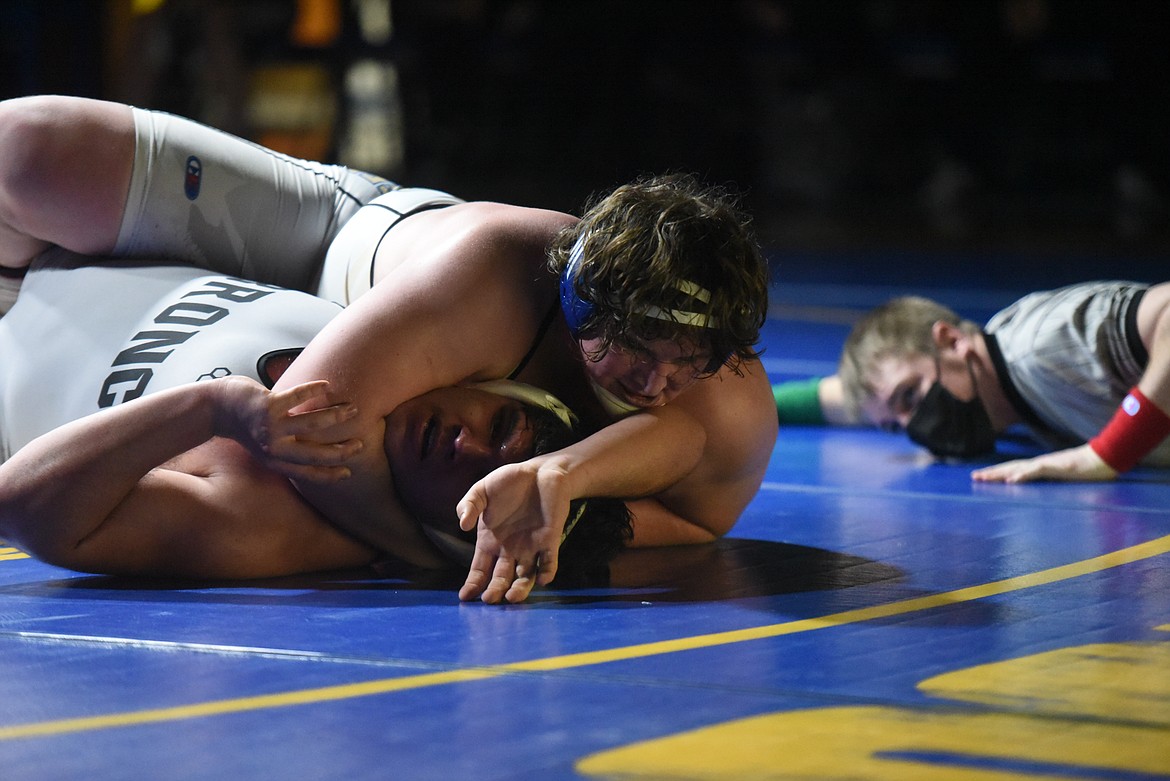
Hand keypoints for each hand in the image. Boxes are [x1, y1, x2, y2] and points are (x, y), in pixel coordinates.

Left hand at [211, 376, 362, 481]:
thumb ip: (287, 450)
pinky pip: (298, 396)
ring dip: (337, 416)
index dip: (330, 474)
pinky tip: (327, 386)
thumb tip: (317, 451)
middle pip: (316, 453)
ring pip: (313, 423)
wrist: (216, 408)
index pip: (307, 472)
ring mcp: (271, 426)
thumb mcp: (264, 446)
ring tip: (352, 409)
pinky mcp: (268, 405)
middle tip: (360, 443)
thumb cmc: (244, 426)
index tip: (349, 472)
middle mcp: (274, 447)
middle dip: (341, 450)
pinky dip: (314, 390)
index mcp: (274, 460)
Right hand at [456, 460, 571, 603]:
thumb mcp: (481, 490)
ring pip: (525, 576)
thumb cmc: (509, 482)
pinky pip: (549, 561)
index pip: (480, 570)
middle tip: (490, 600)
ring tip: (512, 597)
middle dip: (495, 590)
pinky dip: (547, 571)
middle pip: (501, 578)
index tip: (465, 597)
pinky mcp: (550, 540)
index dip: (473, 584)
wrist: (540, 471)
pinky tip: (543, 578)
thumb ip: (468, 505)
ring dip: (520, 589)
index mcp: (490, 542)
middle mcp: (509, 550)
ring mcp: (531, 547)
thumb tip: (462, 525)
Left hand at [971, 443, 1118, 483]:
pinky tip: (1011, 481)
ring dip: (1000, 473)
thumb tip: (1045, 492)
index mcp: (1041, 467)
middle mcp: (1040, 464)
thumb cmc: (1087, 470)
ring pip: (1018, 467)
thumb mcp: (1065, 480)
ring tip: (984, 478)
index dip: (998, 473)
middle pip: (1011, 467)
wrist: (1105, 458)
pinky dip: (1023, 475)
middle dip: (992, 473)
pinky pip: (1036, 471)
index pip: (1015, 469)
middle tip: (974, 477)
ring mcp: (1047, 464)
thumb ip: (1053, 483)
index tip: (983, 477)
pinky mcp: (1056, 467)